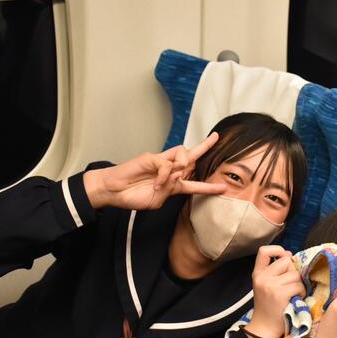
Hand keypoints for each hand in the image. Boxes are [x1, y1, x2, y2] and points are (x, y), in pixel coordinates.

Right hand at [83, 133, 225, 209]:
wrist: (114, 192)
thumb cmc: (133, 196)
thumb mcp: (157, 200)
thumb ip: (171, 190)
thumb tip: (178, 175)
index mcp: (173, 183)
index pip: (194, 182)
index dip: (208, 186)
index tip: (222, 187)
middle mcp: (170, 170)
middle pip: (192, 156)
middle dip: (205, 146)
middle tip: (216, 137)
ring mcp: (161, 162)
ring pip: (184, 155)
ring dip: (182, 167)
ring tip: (169, 181)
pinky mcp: (152, 157)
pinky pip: (167, 164)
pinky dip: (164, 175)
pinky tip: (156, 184)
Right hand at [245, 246, 306, 337]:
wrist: (264, 328)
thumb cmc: (269, 307)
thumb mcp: (265, 286)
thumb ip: (275, 271)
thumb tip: (291, 256)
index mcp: (257, 274)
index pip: (264, 251)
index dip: (277, 250)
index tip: (285, 256)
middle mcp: (262, 277)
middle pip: (286, 262)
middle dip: (293, 272)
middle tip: (290, 285)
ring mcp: (270, 286)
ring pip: (295, 274)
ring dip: (299, 284)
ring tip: (293, 294)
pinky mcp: (280, 294)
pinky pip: (299, 286)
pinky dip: (301, 293)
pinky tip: (295, 300)